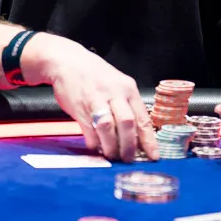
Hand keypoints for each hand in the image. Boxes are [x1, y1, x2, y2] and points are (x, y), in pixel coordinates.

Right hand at [24, 33, 157, 161]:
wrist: (67, 61)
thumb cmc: (94, 74)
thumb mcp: (117, 83)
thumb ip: (126, 105)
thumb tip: (135, 134)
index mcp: (127, 88)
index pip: (143, 118)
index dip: (149, 140)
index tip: (153, 156)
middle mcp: (114, 93)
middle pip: (127, 123)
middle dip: (129, 146)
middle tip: (128, 159)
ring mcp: (96, 100)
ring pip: (108, 127)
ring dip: (111, 146)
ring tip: (112, 155)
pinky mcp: (79, 107)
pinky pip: (89, 129)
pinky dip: (94, 141)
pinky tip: (96, 146)